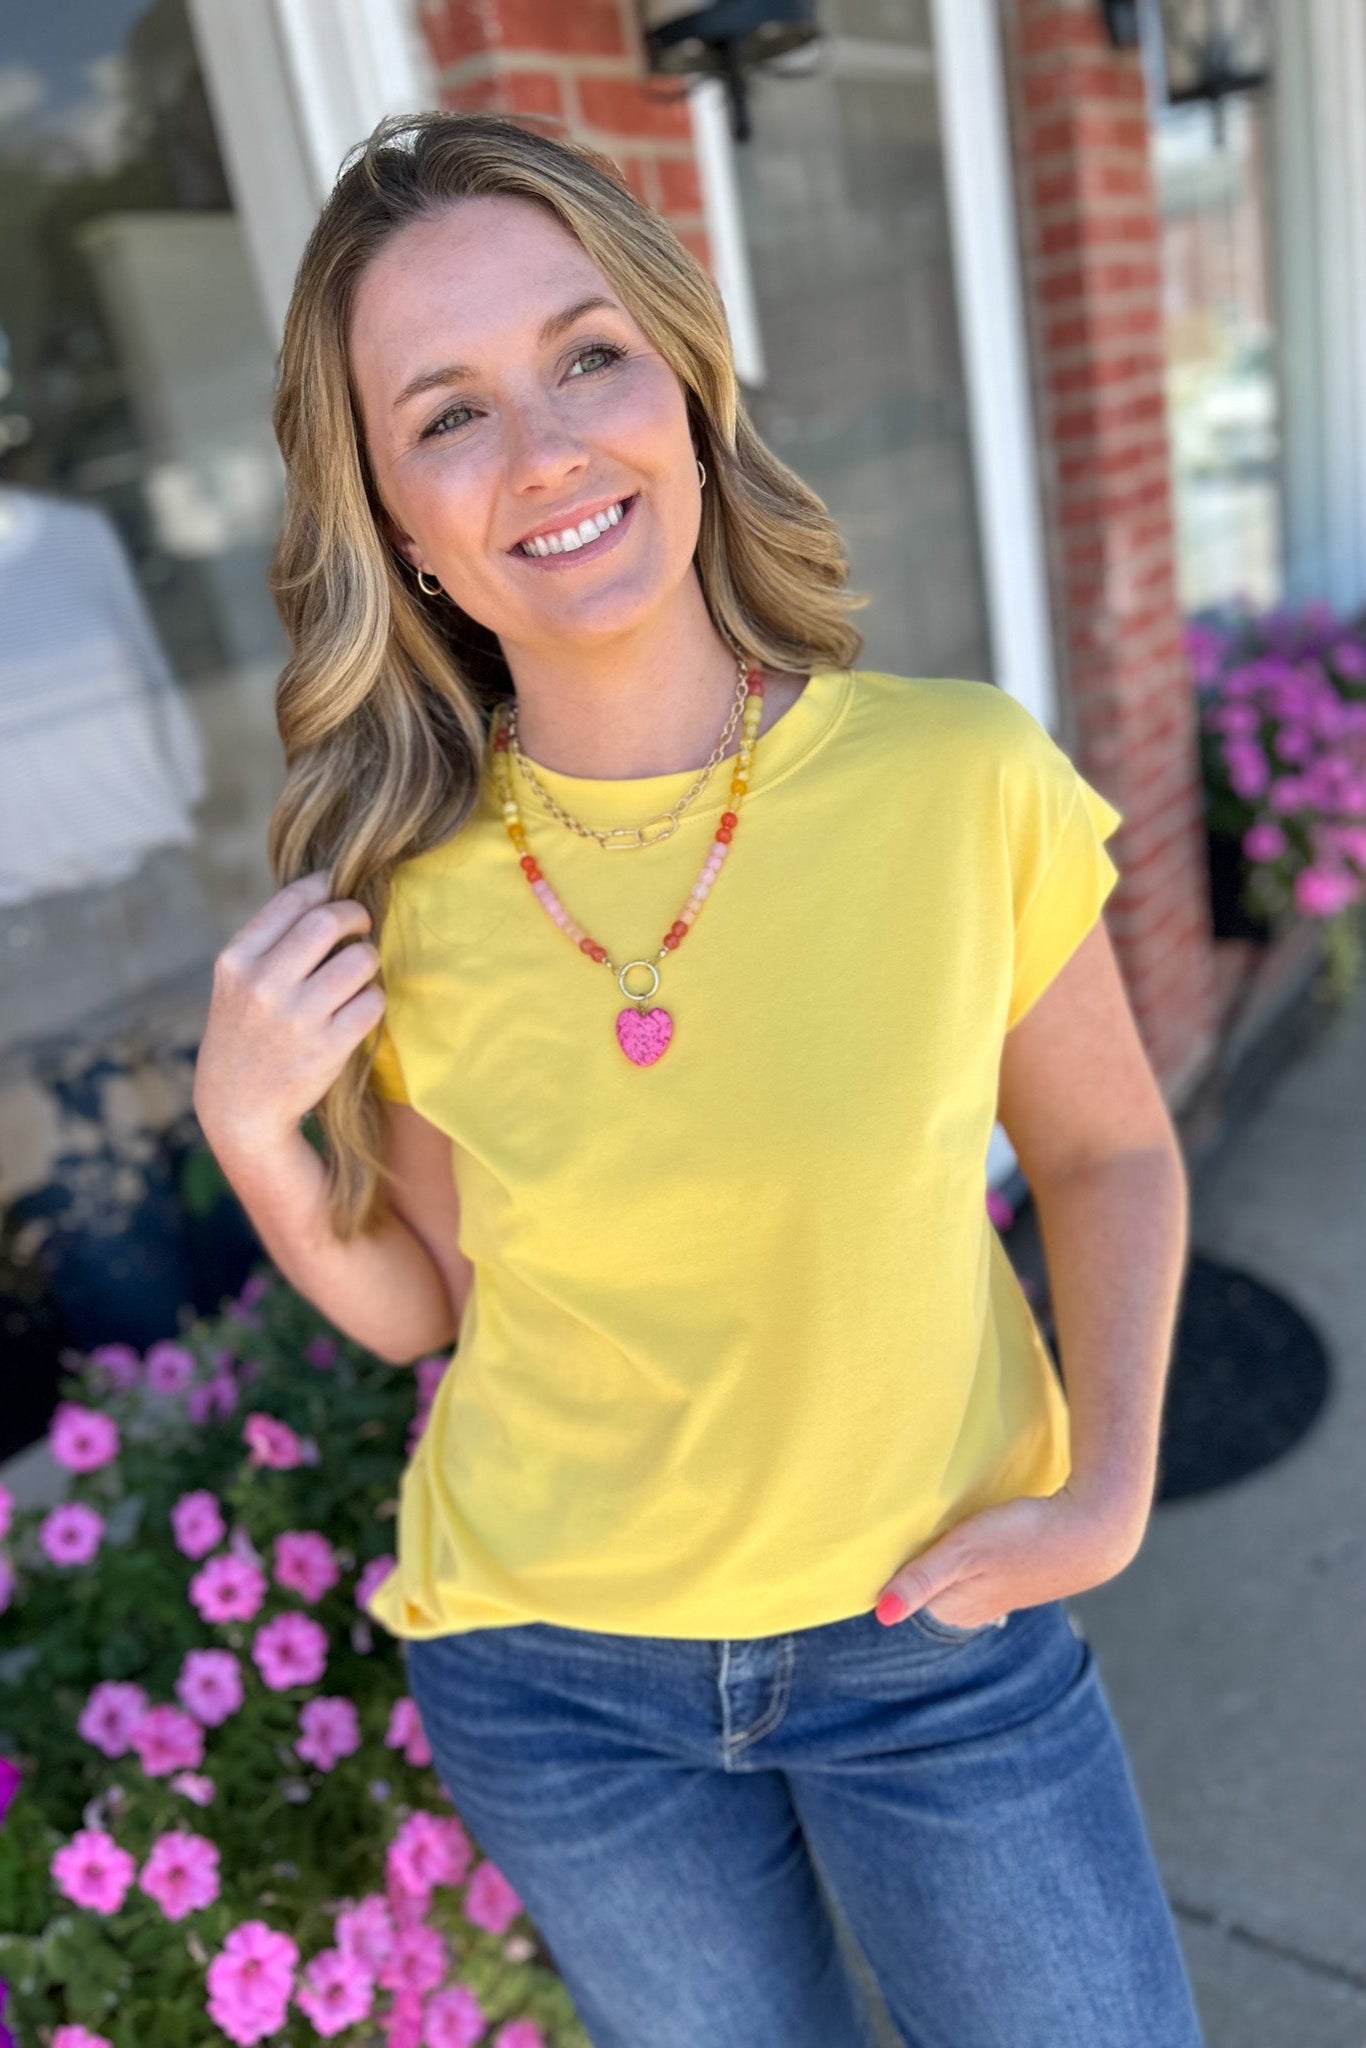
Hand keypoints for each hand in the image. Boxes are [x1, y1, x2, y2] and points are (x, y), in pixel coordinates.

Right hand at [193, 870, 385, 1156]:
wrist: (238, 1107)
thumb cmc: (245, 1033)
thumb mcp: (235, 982)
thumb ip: (270, 941)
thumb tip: (326, 890)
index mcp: (237, 961)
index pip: (292, 901)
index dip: (325, 886)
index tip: (338, 888)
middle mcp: (264, 984)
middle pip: (329, 922)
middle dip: (356, 915)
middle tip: (361, 924)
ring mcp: (297, 1017)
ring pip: (360, 960)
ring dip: (367, 960)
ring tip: (357, 973)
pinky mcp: (329, 1047)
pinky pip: (372, 1002)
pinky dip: (372, 1000)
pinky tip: (357, 1007)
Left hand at [873, 1480, 1148, 1629]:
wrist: (1094, 1529)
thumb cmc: (1025, 1538)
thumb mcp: (964, 1553)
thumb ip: (921, 1580)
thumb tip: (881, 1615)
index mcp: (953, 1609)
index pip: (903, 1586)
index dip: (894, 1558)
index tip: (889, 1534)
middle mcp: (970, 1609)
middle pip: (925, 1578)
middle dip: (916, 1555)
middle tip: (913, 1520)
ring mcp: (993, 1593)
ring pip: (950, 1568)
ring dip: (943, 1546)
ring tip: (942, 1519)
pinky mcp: (1012, 1574)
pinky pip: (975, 1561)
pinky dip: (968, 1545)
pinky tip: (973, 1526)